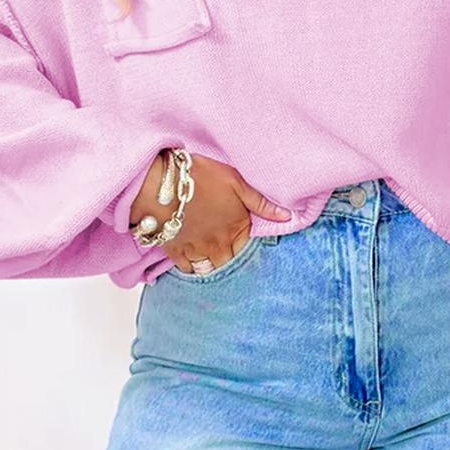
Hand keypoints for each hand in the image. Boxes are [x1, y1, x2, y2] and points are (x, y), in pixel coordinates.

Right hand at [132, 151, 290, 273]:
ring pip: (210, 270)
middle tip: (227, 255)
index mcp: (237, 229)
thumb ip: (261, 203)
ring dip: (212, 266)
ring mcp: (197, 252)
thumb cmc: (199, 178)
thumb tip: (287, 216)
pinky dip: (191, 268)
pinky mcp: (176, 253)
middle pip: (230, 264)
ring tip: (210, 258)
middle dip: (230, 261)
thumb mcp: (235, 182)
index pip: (248, 249)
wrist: (161, 185)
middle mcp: (219, 246)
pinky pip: (188, 271)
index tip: (242, 243)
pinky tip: (191, 260)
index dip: (246, 246)